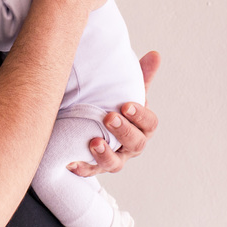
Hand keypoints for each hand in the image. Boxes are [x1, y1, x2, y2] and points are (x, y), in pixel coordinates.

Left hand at [68, 51, 159, 176]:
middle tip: (109, 117)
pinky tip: (71, 162)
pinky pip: (89, 171)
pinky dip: (82, 168)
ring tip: (94, 141)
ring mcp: (114, 159)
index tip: (126, 105)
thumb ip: (140, 76)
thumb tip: (155, 54)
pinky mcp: (93, 167)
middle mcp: (130, 146)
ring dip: (106, 154)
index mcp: (142, 127)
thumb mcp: (126, 91)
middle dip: (123, 131)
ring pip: (115, 163)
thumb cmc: (114, 107)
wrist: (91, 125)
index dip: (140, 116)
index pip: (149, 124)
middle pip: (135, 143)